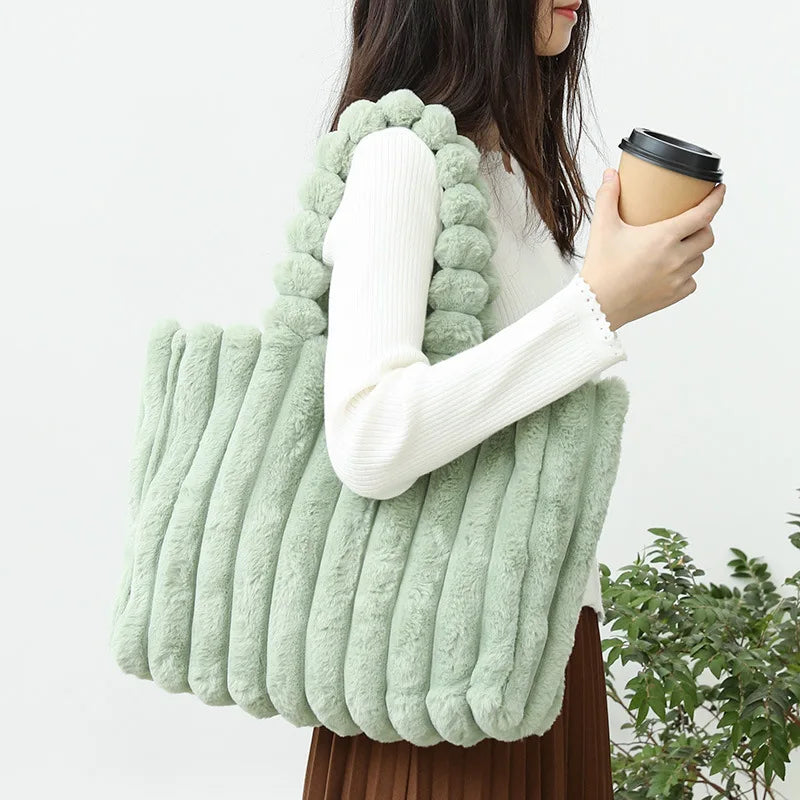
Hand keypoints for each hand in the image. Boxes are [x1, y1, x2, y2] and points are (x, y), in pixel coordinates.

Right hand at [579, 168, 726, 330]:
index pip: (703, 214)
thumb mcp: (602, 227)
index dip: (716, 199)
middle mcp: (676, 258)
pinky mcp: (674, 296)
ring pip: (700, 259)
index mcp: (664, 237)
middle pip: (707, 237)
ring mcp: (677, 279)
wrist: (597, 304)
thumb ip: (608, 197)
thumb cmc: (601, 267)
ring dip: (695, 250)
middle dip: (704, 226)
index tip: (720, 190)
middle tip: (691, 222)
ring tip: (679, 247)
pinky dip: (686, 274)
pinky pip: (691, 281)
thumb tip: (611, 175)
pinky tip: (672, 271)